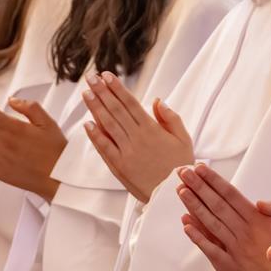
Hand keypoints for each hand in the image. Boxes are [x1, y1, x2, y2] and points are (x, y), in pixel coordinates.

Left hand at [80, 71, 192, 201]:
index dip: (117, 88)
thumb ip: (171, 118)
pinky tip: (87, 124)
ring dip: (95, 108)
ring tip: (86, 94)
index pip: (130, 103)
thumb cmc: (181, 166)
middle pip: (116, 110)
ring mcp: (126, 152)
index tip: (107, 76)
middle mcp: (137, 137)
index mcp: (152, 129)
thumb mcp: (184, 139)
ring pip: (108, 125)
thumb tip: (157, 100)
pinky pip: (105, 148)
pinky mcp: (119, 166)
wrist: (174, 195)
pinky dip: (95, 135)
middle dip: (102, 92)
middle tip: (91, 78)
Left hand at [175, 163, 270, 270]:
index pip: (230, 195)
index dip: (213, 180)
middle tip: (181, 172)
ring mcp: (235, 250)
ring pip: (210, 223)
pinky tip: (185, 223)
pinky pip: (210, 249)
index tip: (199, 167)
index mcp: (258, 220)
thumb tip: (258, 202)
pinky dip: (197, 236)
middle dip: (198, 186)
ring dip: (194, 206)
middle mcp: (244, 232)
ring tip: (180, 190)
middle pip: (216, 205)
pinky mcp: (228, 267)